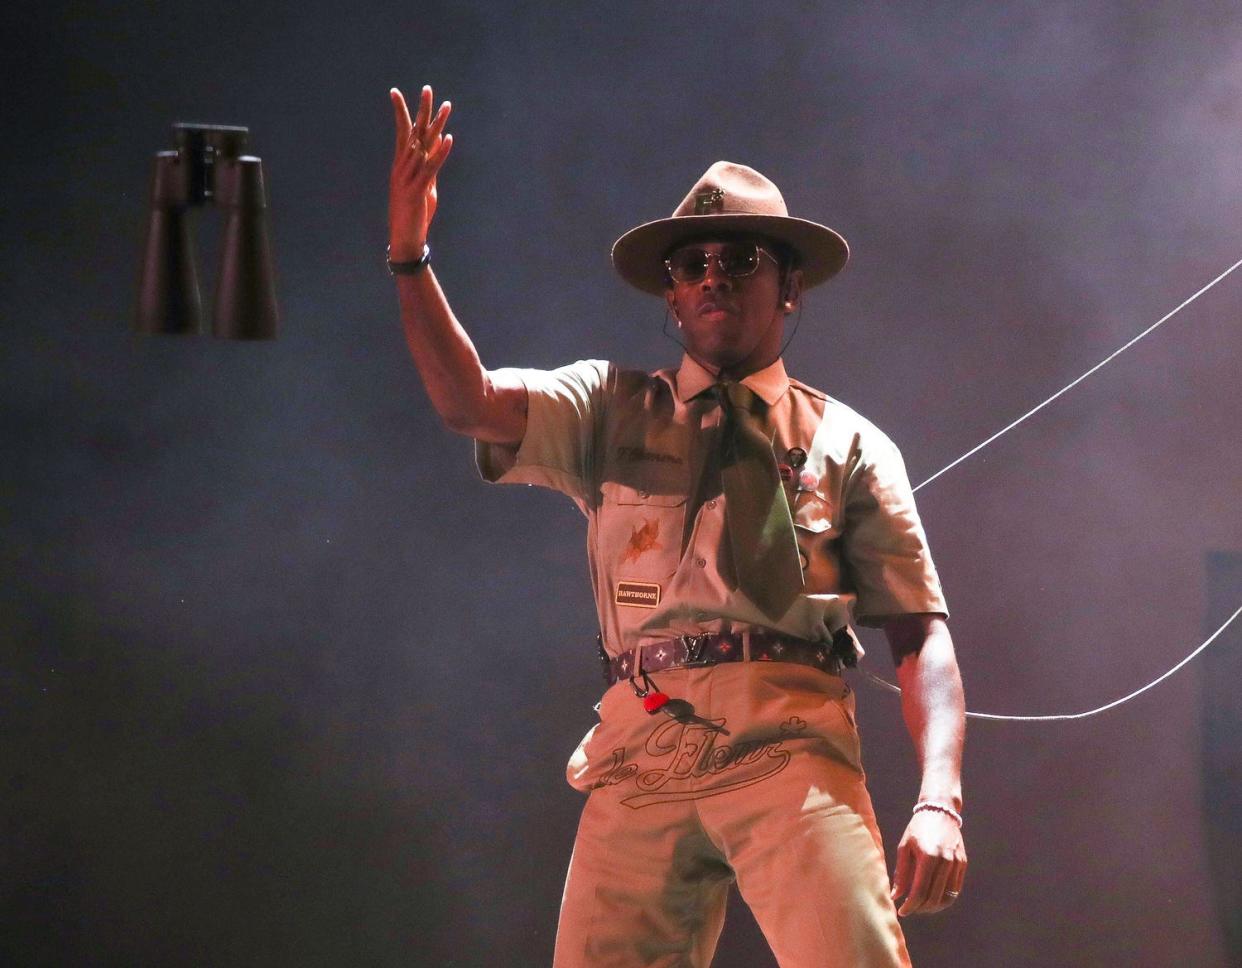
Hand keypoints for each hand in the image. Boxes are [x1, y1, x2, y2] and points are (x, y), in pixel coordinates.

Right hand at [389, 84, 452, 260]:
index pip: (401, 131)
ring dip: (437, 125)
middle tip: (427, 88)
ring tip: (447, 107)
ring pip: (423, 146)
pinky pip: (431, 168)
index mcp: (401, 164)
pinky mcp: (418, 190)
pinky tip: (448, 138)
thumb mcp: (422, 185)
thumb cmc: (413, 213)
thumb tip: (434, 148)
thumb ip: (428, 166)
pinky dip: (440, 153)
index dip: (400, 111)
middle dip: (421, 110)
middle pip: (413, 132)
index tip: (394, 91)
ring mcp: (408, 177)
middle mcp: (402, 166)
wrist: (404, 237)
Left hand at [890, 809, 966, 915]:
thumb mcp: (905, 847)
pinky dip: (944, 898)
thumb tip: (896, 896)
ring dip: (932, 907)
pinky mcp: (963, 863)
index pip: (920, 890)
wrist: (940, 811)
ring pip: (946, 896)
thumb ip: (901, 873)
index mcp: (928, 856)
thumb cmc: (917, 828)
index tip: (901, 911)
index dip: (910, 905)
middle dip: (919, 908)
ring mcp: (956, 863)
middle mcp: (945, 861)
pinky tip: (933, 899)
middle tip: (909, 909)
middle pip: (933, 897)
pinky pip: (955, 889)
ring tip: (920, 906)